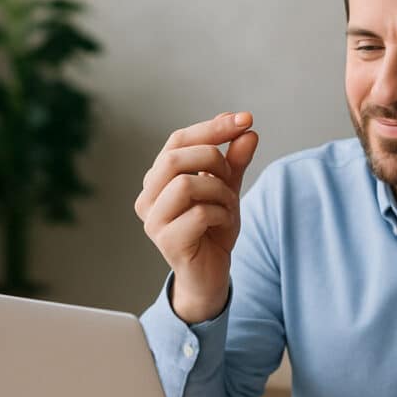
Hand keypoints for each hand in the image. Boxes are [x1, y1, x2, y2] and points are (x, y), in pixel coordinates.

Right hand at [134, 111, 258, 322]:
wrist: (211, 276)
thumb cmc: (213, 231)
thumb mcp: (228, 190)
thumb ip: (235, 162)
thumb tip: (248, 131)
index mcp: (158, 179)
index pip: (178, 140)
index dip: (213, 127)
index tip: (246, 120)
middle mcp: (148, 197)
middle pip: (176, 158)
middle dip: (214, 159)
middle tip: (231, 177)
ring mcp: (153, 221)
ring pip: (186, 184)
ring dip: (219, 191)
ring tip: (228, 206)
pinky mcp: (167, 242)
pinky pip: (199, 214)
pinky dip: (221, 214)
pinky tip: (224, 224)